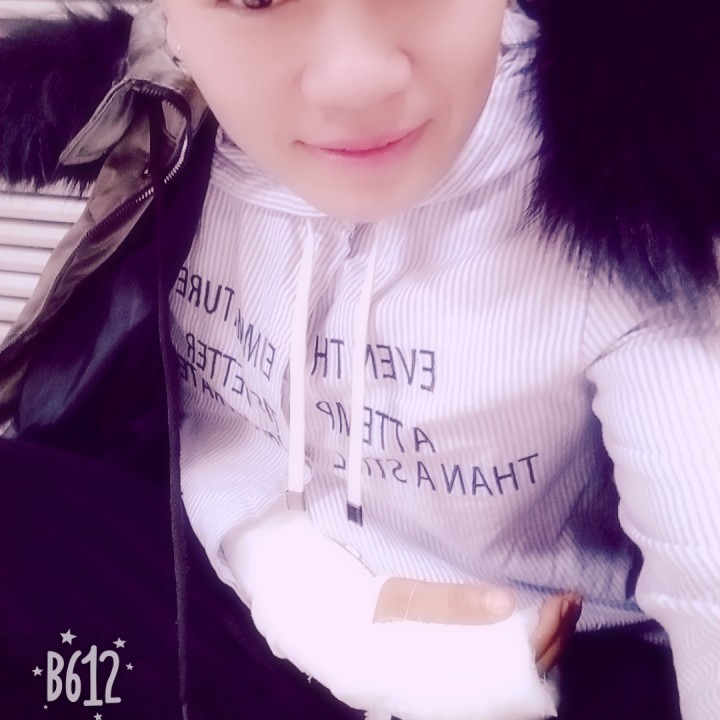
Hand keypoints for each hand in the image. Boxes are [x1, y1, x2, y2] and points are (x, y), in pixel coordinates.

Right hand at [373, 577, 581, 672]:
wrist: (346, 636)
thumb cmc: (375, 619)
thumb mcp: (409, 602)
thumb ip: (455, 603)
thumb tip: (507, 601)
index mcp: (459, 678)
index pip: (518, 660)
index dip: (545, 630)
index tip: (562, 600)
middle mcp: (471, 692)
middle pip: (529, 669)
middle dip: (557, 633)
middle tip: (574, 598)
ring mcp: (470, 689)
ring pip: (522, 672)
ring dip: (548, 639)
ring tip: (564, 607)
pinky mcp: (466, 680)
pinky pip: (510, 672)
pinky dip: (529, 647)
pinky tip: (536, 625)